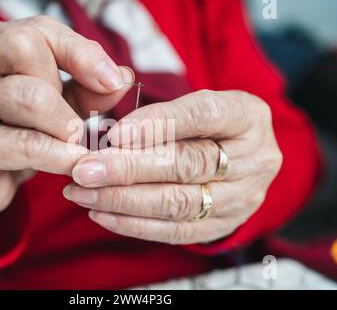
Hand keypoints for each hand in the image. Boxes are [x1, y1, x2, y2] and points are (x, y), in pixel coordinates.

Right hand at [0, 16, 132, 248]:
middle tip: (75, 124)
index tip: (112, 80)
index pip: (39, 29)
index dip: (81, 53)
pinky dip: (57, 156)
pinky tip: (71, 164)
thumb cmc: (12, 135)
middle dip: (64, 91)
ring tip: (75, 145)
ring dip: (65, 126)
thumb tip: (122, 76)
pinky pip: (23, 143)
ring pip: (28, 96)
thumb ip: (86, 89)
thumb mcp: (54, 106)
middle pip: (26, 49)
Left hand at [64, 90, 282, 243]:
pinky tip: (102, 213)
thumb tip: (114, 137)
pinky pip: (176, 231)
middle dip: (130, 169)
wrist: (240, 158)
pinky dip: (135, 224)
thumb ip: (160, 113)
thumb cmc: (209, 125)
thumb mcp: (195, 104)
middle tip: (85, 169)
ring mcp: (240, 198)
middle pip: (188, 165)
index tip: (115, 134)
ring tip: (83, 192)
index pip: (204, 115)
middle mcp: (253, 160)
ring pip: (178, 203)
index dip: (159, 124)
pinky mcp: (222, 225)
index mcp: (247, 116)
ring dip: (124, 200)